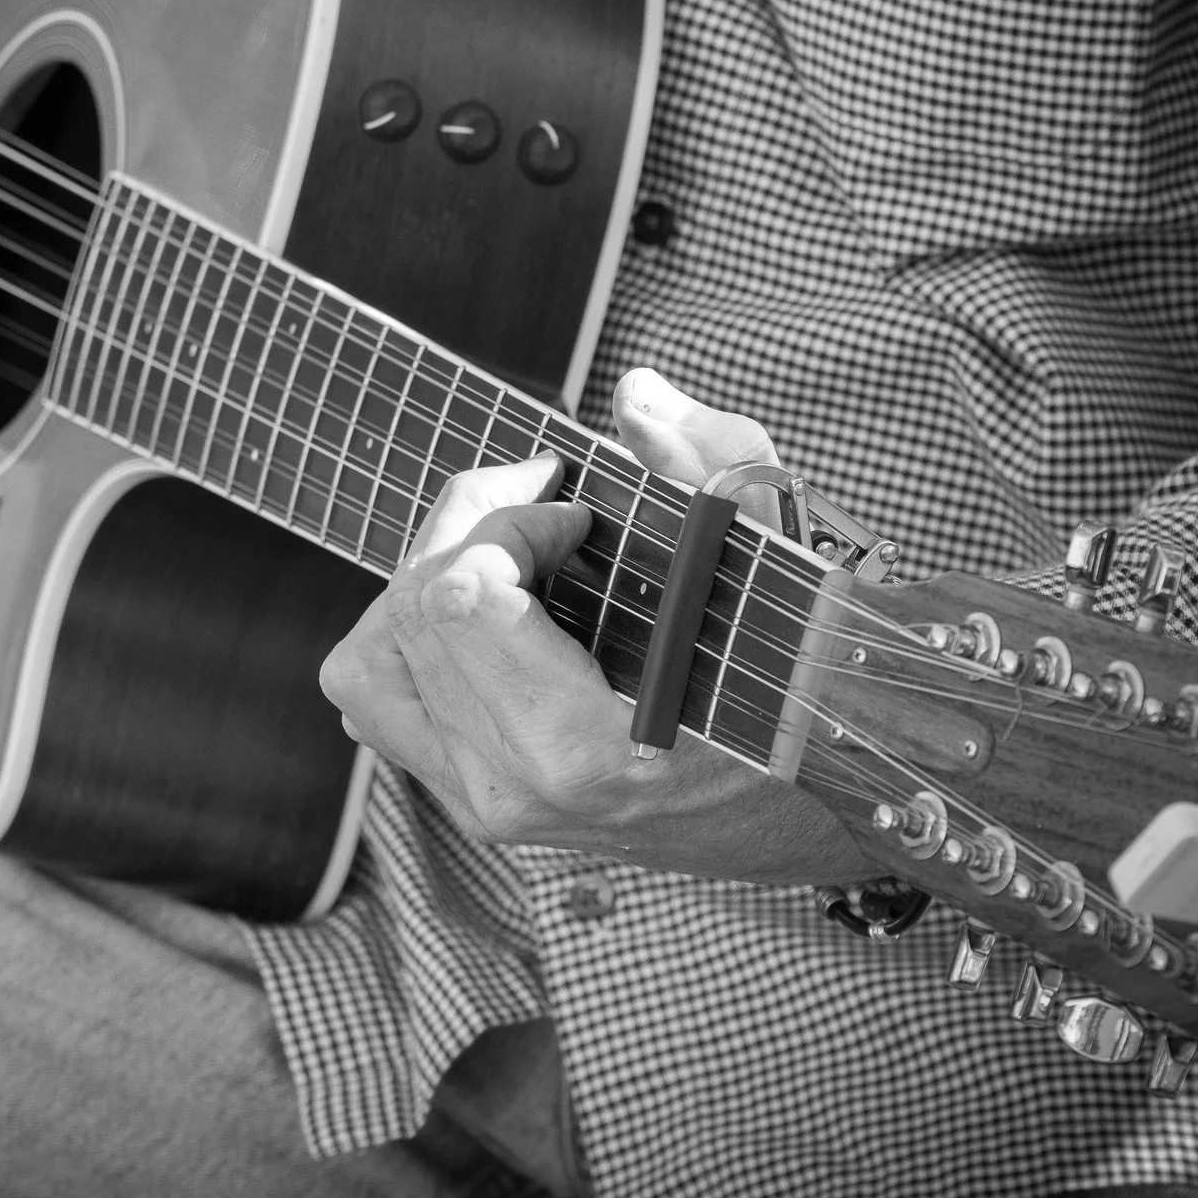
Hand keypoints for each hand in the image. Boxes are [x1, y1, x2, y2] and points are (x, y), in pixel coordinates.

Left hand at [319, 368, 873, 885]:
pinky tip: (487, 611)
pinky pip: (382, 700)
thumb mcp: (775, 560)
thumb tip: (636, 393)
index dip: (508, 521)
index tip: (578, 513)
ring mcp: (485, 803)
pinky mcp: (475, 801)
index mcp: (573, 746)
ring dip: (430, 581)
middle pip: (412, 614)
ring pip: (371, 659)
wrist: (825, 804)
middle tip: (543, 503)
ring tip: (509, 556)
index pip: (460, 596)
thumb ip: (703, 463)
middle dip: (468, 528)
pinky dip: (412, 638)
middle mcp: (509, 786)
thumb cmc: (804, 684)